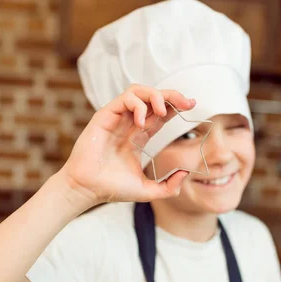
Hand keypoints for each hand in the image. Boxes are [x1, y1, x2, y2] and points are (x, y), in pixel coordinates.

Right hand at [58, 84, 195, 206]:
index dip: (176, 106)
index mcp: (139, 136)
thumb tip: (185, 174)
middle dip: (172, 95)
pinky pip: (125, 99)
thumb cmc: (111, 188)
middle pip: (153, 97)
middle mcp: (129, 123)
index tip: (192, 106)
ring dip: (155, 96)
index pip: (160, 113)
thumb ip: (168, 187)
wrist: (88, 189)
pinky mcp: (105, 116)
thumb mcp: (147, 190)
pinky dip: (138, 105)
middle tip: (187, 102)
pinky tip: (141, 123)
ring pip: (138, 92)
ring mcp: (117, 118)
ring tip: (162, 111)